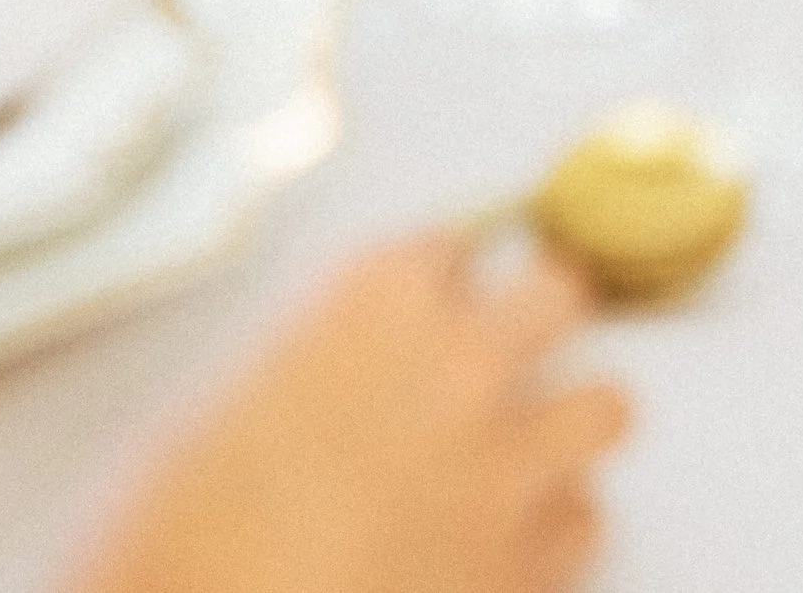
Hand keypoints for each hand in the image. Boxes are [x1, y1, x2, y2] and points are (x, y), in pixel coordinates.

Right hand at [69, 236, 630, 592]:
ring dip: (571, 418)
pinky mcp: (531, 565)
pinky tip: (513, 534)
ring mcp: (507, 465)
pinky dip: (558, 524)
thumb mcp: (224, 414)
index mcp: (375, 304)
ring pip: (607, 404)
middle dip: (541, 312)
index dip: (444, 274)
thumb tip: (330, 383)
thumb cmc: (195, 541)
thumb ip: (307, 368)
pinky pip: (587, 519)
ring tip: (532, 440)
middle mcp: (457, 364)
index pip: (451, 241)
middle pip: (559, 289)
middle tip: (519, 339)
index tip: (441, 289)